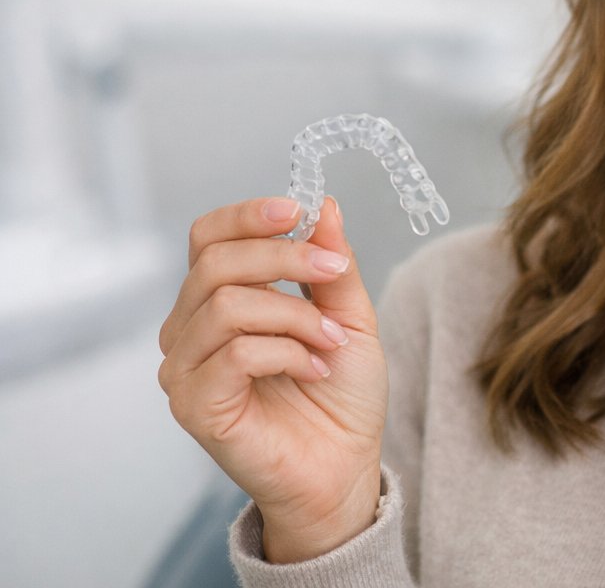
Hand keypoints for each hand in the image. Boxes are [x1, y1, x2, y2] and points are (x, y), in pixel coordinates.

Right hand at [158, 196, 387, 561]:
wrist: (344, 466)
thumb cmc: (341, 394)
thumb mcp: (350, 315)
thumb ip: (333, 265)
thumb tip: (323, 205)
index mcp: (218, 299)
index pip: (208, 238)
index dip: (247, 216)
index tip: (296, 209)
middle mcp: (188, 330)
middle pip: (216, 263)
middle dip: (285, 258)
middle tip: (335, 272)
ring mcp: (185, 369)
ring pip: (226, 305)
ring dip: (296, 315)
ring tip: (332, 340)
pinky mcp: (194, 406)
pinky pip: (235, 353)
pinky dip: (288, 352)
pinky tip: (315, 369)